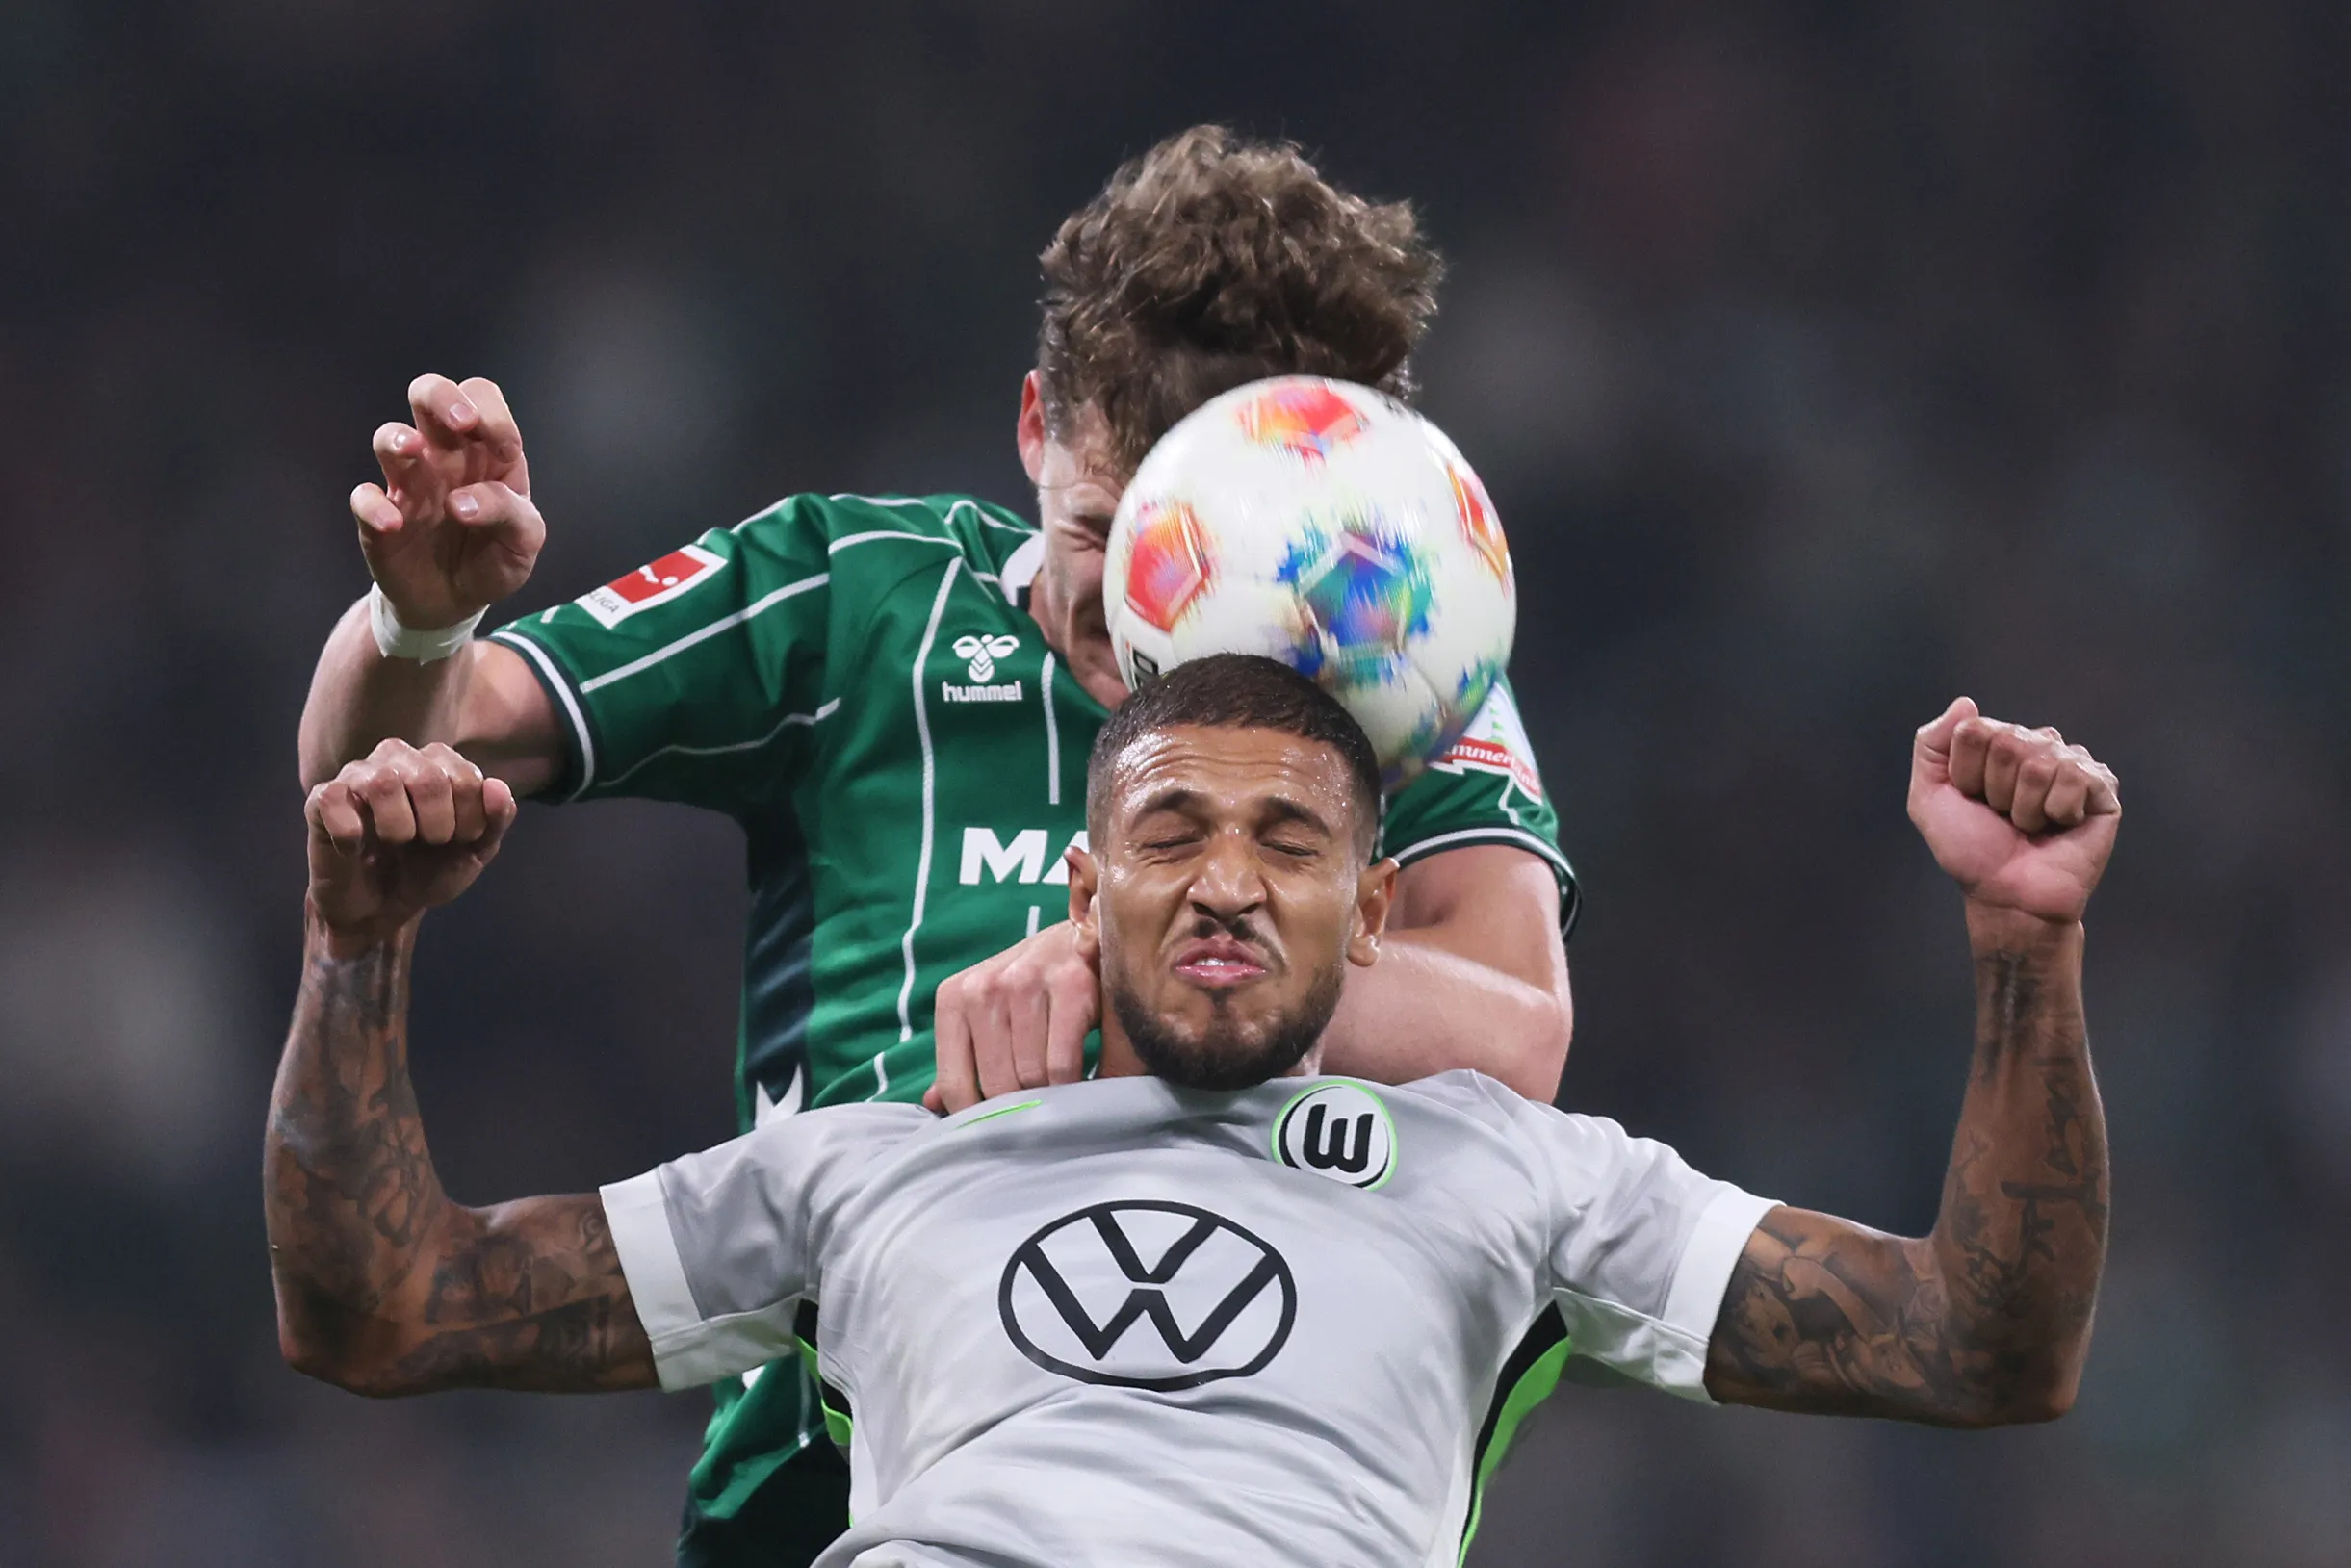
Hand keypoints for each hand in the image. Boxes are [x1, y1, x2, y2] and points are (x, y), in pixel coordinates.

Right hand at [307, 739, 517, 948]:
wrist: (379, 910)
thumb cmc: (426, 871)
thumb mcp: (472, 853)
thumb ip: (495, 822)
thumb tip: (499, 788)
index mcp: (438, 763)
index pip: (466, 776)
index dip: (470, 820)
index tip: (459, 841)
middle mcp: (397, 758)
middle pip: (429, 777)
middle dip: (439, 826)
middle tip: (430, 844)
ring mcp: (358, 775)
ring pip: (384, 782)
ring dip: (399, 828)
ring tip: (395, 842)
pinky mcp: (322, 800)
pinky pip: (335, 799)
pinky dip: (352, 833)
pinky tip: (356, 847)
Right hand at [350, 375, 544, 628]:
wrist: (457, 602)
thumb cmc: (494, 558)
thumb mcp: (524, 541)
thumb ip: (511, 513)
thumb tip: (462, 501)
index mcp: (485, 451)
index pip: (481, 398)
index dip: (493, 413)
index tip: (506, 449)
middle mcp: (443, 456)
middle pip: (428, 394)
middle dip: (441, 397)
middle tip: (460, 423)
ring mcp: (408, 483)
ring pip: (389, 436)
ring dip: (397, 437)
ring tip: (413, 451)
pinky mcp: (379, 516)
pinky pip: (363, 496)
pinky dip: (373, 504)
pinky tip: (394, 524)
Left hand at [925, 921, 1098, 1112]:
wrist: (1083, 935)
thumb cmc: (1030, 985)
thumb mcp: (987, 1014)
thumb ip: (961, 1057)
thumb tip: (932, 1103)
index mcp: (954, 997)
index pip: (955, 1085)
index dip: (979, 1117)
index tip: (1002, 1124)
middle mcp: (984, 986)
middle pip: (997, 1086)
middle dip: (1023, 1105)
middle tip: (1041, 1103)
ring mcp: (1026, 982)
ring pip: (1033, 1077)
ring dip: (1052, 1093)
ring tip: (1062, 1087)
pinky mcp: (1071, 984)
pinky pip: (1064, 1064)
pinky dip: (1076, 1082)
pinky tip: (1083, 1077)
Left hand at [1907, 698, 2119, 923]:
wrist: (2007, 893)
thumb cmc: (1971, 849)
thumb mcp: (1928, 798)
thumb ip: (1931, 745)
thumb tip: (1966, 702)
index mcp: (1997, 742)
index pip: (1974, 729)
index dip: (1966, 774)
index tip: (1972, 801)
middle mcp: (2036, 745)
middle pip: (2007, 742)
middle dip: (1996, 791)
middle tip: (2003, 818)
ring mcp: (2071, 763)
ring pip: (2039, 763)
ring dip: (2025, 807)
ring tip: (2030, 826)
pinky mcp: (2102, 787)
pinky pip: (2073, 778)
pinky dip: (2058, 811)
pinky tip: (2061, 826)